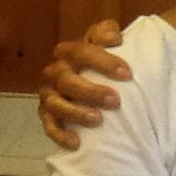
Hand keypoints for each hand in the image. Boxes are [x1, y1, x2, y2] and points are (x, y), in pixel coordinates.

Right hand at [38, 19, 129, 149]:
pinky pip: (50, 126)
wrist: (96, 78)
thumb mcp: (109, 42)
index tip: (127, 74)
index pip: (81, 52)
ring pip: (55, 104)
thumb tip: (114, 37)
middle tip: (115, 101)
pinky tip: (77, 143)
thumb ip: (108, 32)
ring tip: (97, 119)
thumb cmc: (105, 60)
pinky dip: (61, 134)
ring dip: (75, 112)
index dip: (103, 62)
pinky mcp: (48, 115)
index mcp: (70, 52)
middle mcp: (55, 72)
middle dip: (90, 91)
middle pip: (66, 80)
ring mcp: (50, 94)